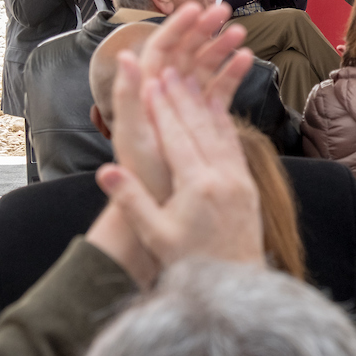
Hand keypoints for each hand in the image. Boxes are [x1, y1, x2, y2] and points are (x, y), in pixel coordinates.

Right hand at [97, 65, 264, 268]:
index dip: (163, 108)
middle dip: (182, 97)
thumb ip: (132, 200)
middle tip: (168, 70)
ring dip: (204, 104)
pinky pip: (235, 147)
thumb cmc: (188, 263)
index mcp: (198, 185)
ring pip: (221, 132)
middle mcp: (223, 176)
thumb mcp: (155, 235)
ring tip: (191, 80)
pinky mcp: (249, 186)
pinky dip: (224, 125)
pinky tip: (218, 112)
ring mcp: (240, 179)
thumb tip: (106, 169)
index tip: (151, 82)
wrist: (233, 284)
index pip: (178, 136)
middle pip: (200, 127)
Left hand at [109, 2, 252, 201]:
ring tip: (242, 34)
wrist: (159, 205)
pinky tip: (247, 60)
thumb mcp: (133, 135)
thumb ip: (129, 96)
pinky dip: (231, 73)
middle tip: (226, 12)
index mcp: (145, 91)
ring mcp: (184, 103)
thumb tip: (125, 55)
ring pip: (203, 66)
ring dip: (221, 48)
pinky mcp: (201, 116)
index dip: (178, 26)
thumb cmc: (143, 173)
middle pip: (184, 51)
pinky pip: (218, 88)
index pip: (161, 48)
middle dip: (204, 29)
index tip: (197, 8)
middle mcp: (164, 91)